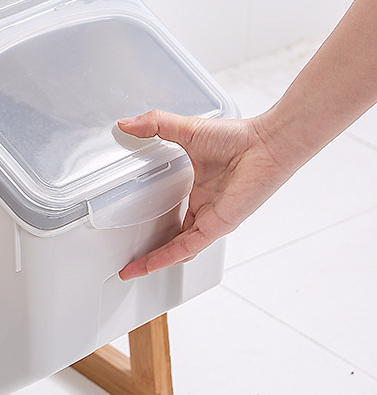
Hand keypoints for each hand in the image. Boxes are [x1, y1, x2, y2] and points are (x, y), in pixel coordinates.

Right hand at [116, 110, 291, 280]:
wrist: (266, 145)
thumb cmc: (238, 138)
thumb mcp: (187, 130)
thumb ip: (155, 125)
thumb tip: (127, 124)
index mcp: (199, 192)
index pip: (173, 217)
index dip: (154, 225)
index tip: (132, 229)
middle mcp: (206, 210)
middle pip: (173, 240)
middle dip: (150, 253)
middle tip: (128, 261)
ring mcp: (211, 221)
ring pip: (178, 250)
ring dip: (154, 262)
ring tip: (132, 270)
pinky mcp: (216, 226)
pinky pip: (187, 248)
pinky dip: (167, 257)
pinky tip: (149, 265)